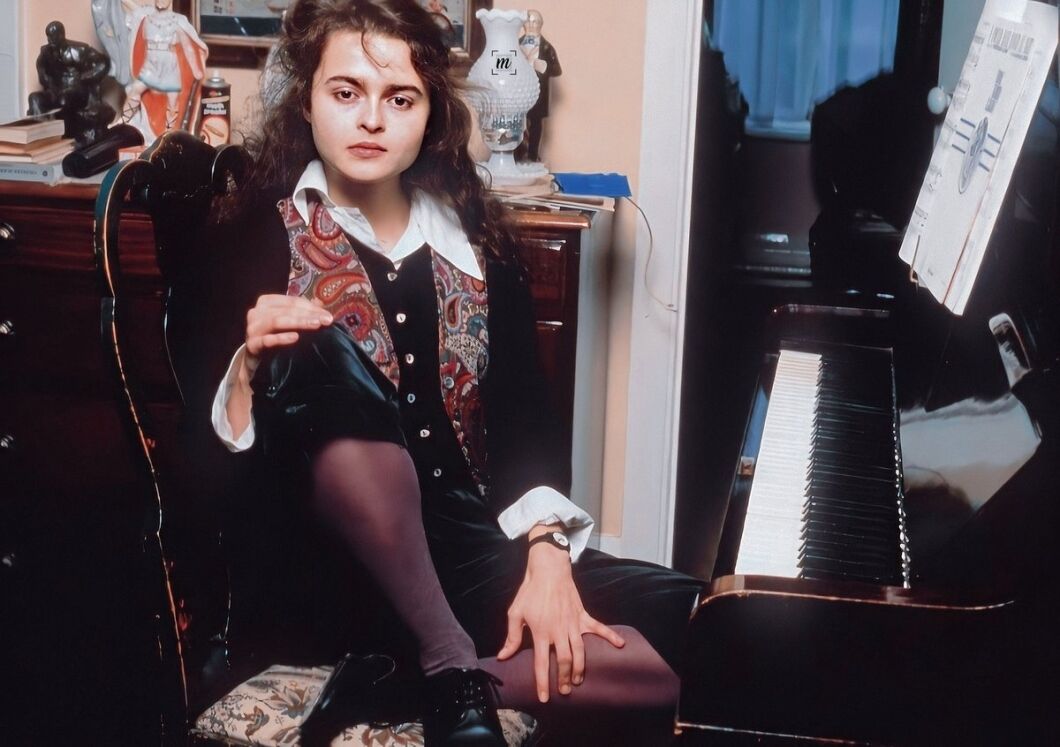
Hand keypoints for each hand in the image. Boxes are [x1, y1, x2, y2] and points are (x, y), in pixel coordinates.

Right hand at [241, 294, 332, 380]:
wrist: (256, 361)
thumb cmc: (273, 337)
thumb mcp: (288, 322)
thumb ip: (302, 311)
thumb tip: (320, 303)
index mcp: (266, 302)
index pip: (292, 302)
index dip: (312, 307)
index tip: (329, 316)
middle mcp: (256, 312)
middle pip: (286, 310)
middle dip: (308, 315)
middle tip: (326, 321)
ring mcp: (252, 328)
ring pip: (277, 321)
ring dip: (298, 323)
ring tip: (315, 325)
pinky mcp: (251, 345)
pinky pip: (266, 340)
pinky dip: (281, 338)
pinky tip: (295, 338)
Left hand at [497, 529, 624, 702]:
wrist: (548, 570)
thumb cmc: (530, 592)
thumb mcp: (515, 613)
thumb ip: (512, 637)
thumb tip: (503, 656)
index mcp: (541, 631)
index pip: (542, 663)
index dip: (543, 682)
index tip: (545, 698)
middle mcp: (559, 630)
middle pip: (565, 661)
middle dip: (565, 678)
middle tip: (565, 691)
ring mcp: (573, 623)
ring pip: (580, 651)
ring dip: (581, 668)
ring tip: (578, 680)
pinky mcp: (582, 615)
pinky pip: (598, 628)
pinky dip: (610, 636)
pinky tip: (620, 645)